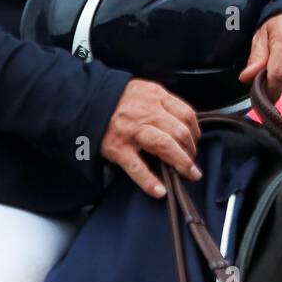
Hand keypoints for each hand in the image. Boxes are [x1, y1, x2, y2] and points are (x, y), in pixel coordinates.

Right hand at [99, 79, 202, 199]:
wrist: (86, 102)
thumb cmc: (117, 100)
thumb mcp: (143, 91)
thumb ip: (162, 103)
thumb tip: (183, 124)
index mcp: (154, 96)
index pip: (186, 114)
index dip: (195, 131)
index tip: (195, 142)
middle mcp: (146, 112)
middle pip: (180, 131)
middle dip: (191, 150)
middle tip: (192, 162)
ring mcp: (132, 131)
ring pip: (165, 145)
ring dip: (182, 163)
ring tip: (188, 174)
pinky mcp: (118, 148)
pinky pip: (137, 167)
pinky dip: (150, 181)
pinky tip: (159, 190)